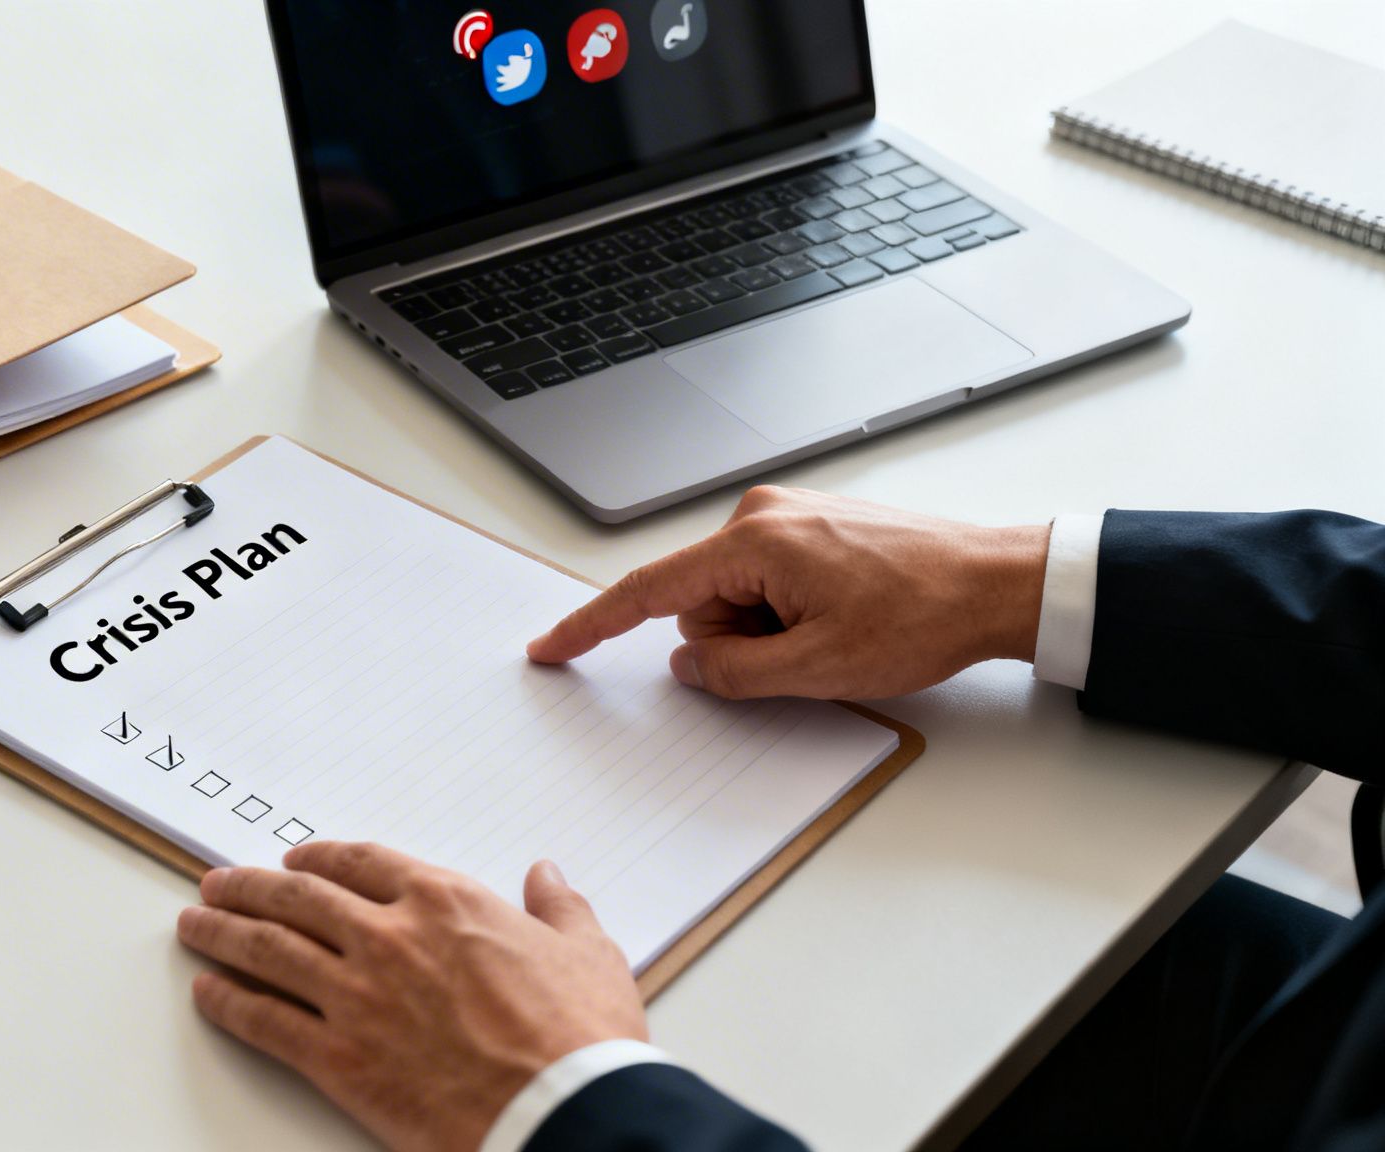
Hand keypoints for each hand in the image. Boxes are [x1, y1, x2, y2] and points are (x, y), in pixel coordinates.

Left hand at [177, 842, 645, 1151]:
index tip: (297, 861)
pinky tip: (207, 993)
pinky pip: (264, 1021)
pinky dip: (228, 1003)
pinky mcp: (338, 1058)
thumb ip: (559, 907)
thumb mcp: (587, 953)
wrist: (564, 1113)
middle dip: (250, 887)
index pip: (361, 863)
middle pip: (298, 897)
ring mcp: (357, 996)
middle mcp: (389, 936)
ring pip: (268, 950)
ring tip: (195, 925)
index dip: (319, 858)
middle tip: (219, 884)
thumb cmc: (581, 1038)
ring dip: (222, 934)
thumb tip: (547, 875)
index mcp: (445, 902)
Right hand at [527, 486, 1048, 699]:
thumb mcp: (818, 668)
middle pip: (701, 602)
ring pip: (737, 595)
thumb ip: (733, 672)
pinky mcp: (815, 524)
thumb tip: (689, 663)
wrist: (1000, 583)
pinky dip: (793, 611)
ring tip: (840, 631)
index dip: (593, 626)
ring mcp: (791, 513)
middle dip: (737, 642)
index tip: (552, 648)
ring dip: (772, 629)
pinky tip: (847, 615)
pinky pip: (771, 580)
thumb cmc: (924, 615)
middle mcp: (763, 512)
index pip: (649, 591)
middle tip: (808, 653)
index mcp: (754, 542)